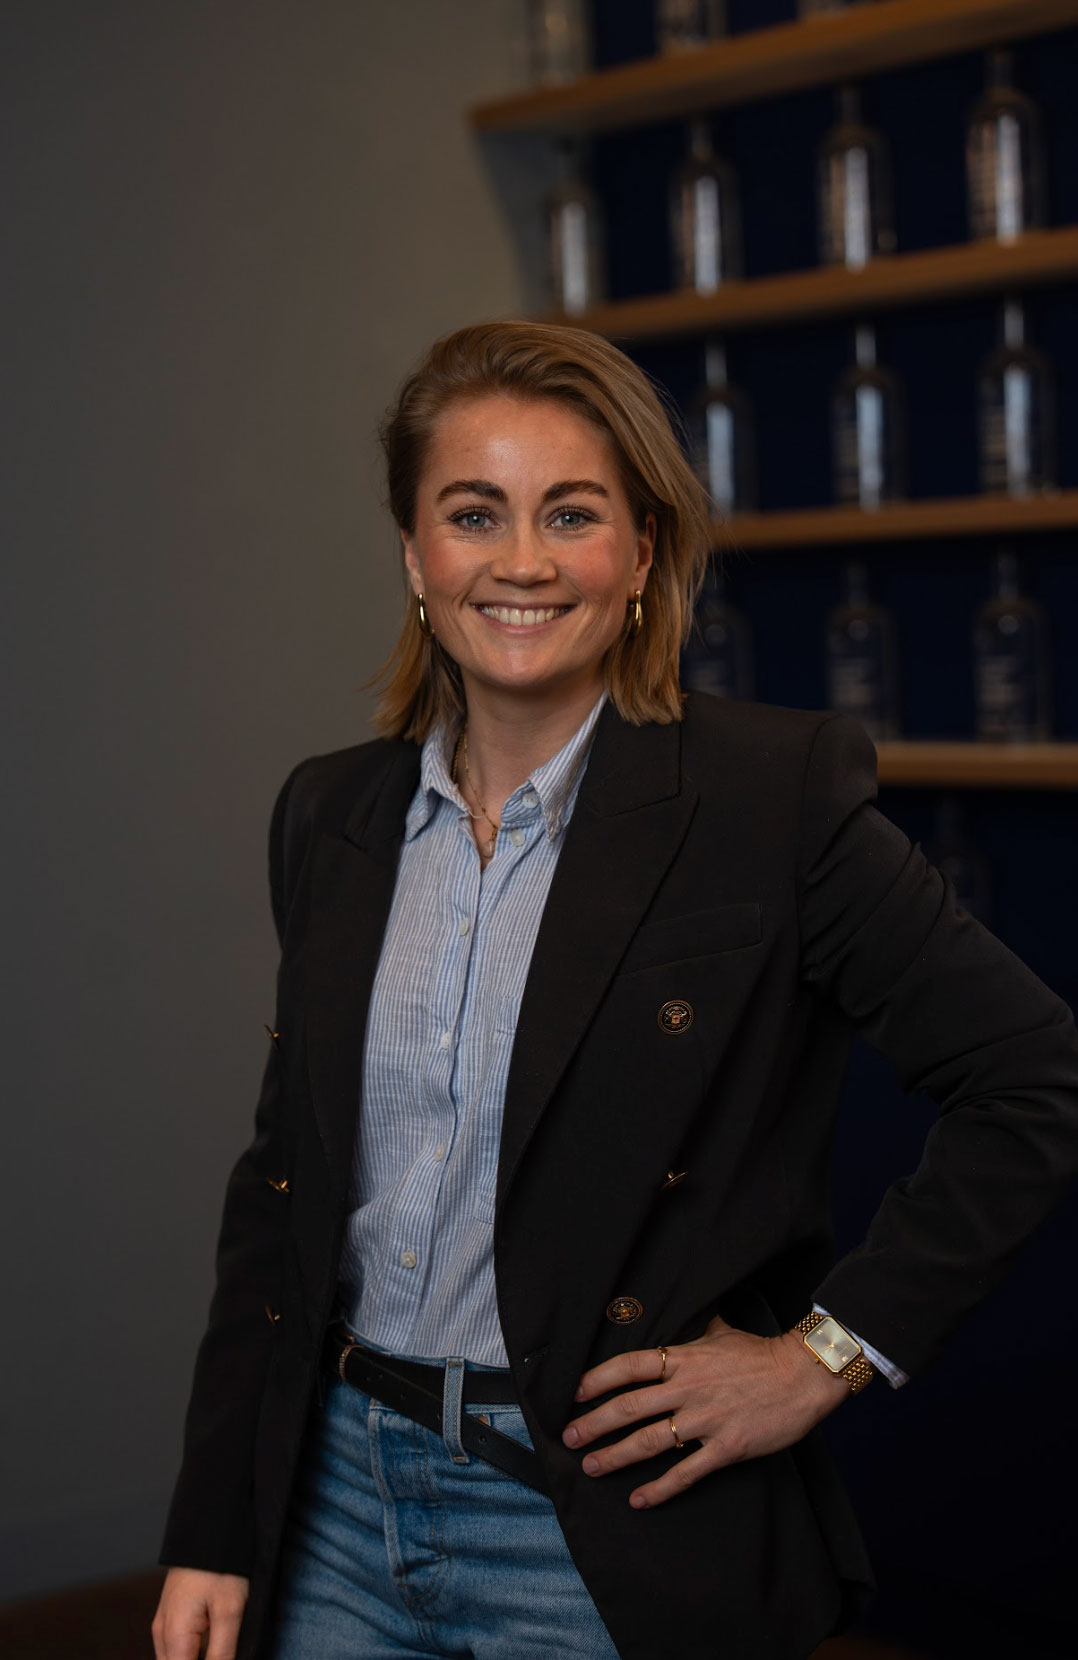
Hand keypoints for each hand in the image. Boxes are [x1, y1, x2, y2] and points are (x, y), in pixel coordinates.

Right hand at [152, 1567, 248, 1659]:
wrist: (209, 1527)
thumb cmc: (220, 1566)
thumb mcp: (229, 1611)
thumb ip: (222, 1653)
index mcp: (173, 1636)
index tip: (221, 1656)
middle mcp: (161, 1634)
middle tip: (223, 1649)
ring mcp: (163, 1624)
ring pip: (175, 1659)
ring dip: (196, 1657)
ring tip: (220, 1644)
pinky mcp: (171, 1615)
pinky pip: (177, 1647)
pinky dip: (192, 1652)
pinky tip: (213, 1643)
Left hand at [562, 1314, 849, 1509]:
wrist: (802, 1375)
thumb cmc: (761, 1353)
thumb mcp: (721, 1333)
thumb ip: (695, 1332)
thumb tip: (684, 1319)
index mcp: (684, 1358)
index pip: (630, 1366)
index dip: (599, 1379)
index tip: (575, 1393)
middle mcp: (688, 1388)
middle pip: (630, 1406)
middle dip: (595, 1424)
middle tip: (569, 1437)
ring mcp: (706, 1419)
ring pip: (650, 1441)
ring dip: (616, 1455)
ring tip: (592, 1466)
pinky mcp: (726, 1447)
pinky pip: (686, 1472)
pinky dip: (659, 1488)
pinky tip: (639, 1499)